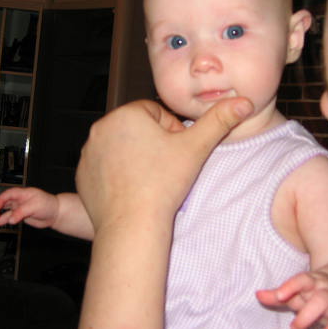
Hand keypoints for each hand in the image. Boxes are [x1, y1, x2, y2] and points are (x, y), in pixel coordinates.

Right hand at [0, 187, 58, 229]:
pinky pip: (6, 218)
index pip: (6, 195)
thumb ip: (21, 212)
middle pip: (0, 201)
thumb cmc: (48, 204)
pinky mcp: (19, 215)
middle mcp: (18, 199)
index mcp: (22, 193)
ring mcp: (17, 207)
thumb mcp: (35, 206)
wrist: (55, 213)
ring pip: (2, 210)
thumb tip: (11, 219)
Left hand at [75, 98, 252, 232]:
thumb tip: (244, 101)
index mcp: (126, 114)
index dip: (172, 134)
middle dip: (153, 145)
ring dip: (137, 158)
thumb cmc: (162, 186)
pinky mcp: (83, 175)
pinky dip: (119, 175)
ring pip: (123, 148)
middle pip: (139, 130)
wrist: (132, 226)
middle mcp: (101, 129)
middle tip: (165, 169)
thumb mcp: (197, 148)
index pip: (156, 114)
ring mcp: (88, 153)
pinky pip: (106, 167)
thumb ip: (219, 120)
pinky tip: (134, 190)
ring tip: (150, 180)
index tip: (176, 154)